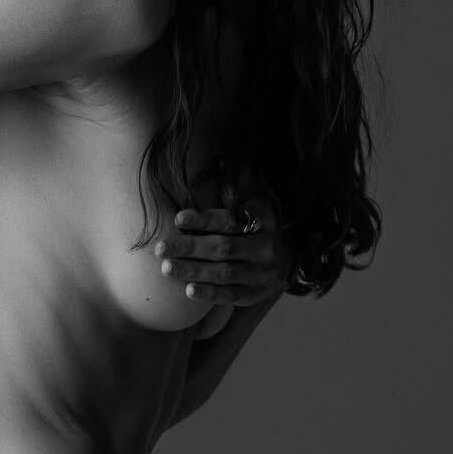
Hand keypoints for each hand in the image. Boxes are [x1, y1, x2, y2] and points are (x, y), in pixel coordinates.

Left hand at [154, 176, 291, 307]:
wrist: (292, 257)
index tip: (178, 219)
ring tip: (167, 268)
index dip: (204, 220)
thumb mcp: (255, 200)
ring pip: (225, 273)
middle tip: (161, 249)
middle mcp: (265, 246)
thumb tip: (218, 158)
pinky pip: (231, 295)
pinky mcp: (257, 293)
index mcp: (263, 219)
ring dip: (193, 271)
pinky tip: (188, 290)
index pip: (231, 220)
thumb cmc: (260, 223)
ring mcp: (262, 272)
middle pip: (223, 248)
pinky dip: (210, 293)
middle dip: (190, 248)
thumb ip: (237, 186)